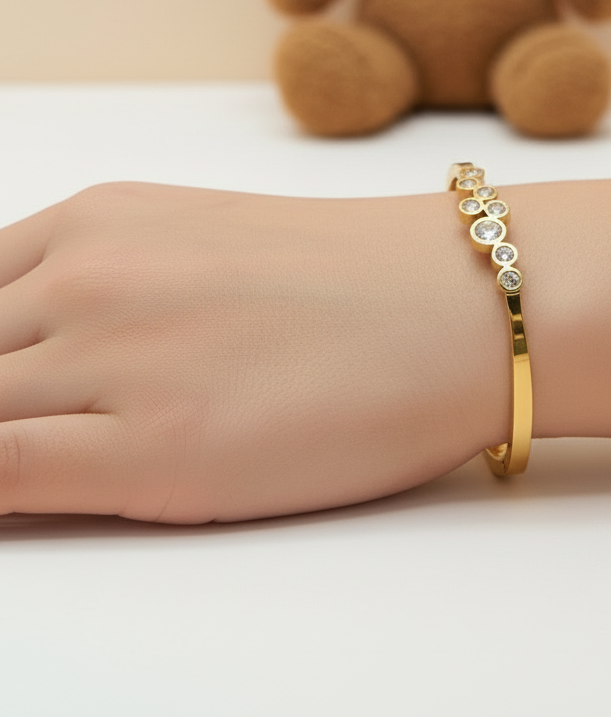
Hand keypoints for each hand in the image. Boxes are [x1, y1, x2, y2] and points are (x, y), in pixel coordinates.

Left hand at [0, 183, 503, 522]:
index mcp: (92, 220)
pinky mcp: (151, 449)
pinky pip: (0, 477)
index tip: (12, 384)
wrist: (453, 304)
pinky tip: (22, 502)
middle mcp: (85, 275)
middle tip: (37, 420)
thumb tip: (26, 355)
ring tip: (47, 454)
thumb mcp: (191, 245)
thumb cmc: (347, 281)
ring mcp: (112, 358)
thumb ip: (93, 288)